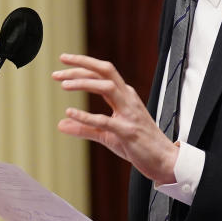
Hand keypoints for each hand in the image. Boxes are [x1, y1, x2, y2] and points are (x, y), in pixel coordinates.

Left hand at [53, 53, 178, 183]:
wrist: (164, 160)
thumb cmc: (139, 144)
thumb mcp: (107, 134)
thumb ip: (84, 128)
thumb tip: (62, 124)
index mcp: (124, 95)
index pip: (103, 71)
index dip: (83, 63)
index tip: (64, 60)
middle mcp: (128, 99)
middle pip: (105, 71)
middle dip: (81, 66)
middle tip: (57, 72)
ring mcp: (129, 113)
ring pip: (107, 87)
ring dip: (84, 83)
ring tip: (64, 85)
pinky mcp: (128, 131)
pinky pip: (105, 120)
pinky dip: (86, 116)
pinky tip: (70, 113)